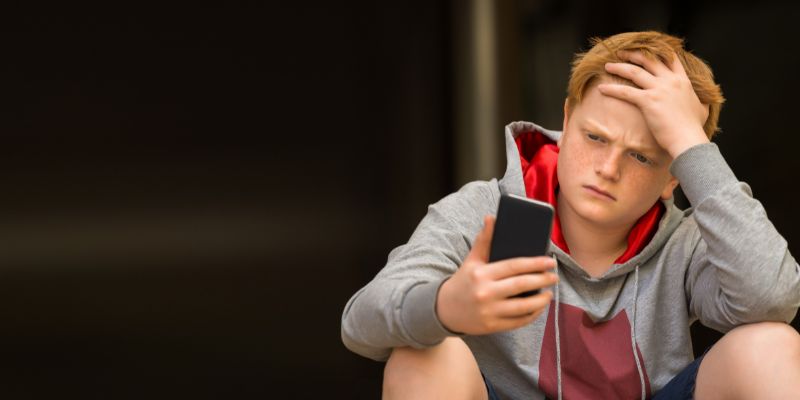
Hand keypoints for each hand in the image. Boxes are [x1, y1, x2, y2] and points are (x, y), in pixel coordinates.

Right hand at [436, 215, 558, 334]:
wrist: (444, 309)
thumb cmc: (463, 281)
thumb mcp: (471, 260)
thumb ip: (484, 240)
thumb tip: (492, 217)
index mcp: (481, 274)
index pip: (514, 266)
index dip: (534, 263)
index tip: (550, 261)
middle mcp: (485, 293)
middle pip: (521, 285)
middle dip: (542, 280)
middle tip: (554, 276)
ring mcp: (489, 312)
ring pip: (523, 307)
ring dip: (540, 300)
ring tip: (549, 293)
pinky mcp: (492, 326)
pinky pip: (518, 321)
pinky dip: (532, 315)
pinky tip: (538, 307)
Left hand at [597, 50, 709, 157]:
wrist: (688, 139)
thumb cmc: (693, 128)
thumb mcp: (702, 110)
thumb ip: (700, 102)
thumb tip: (704, 103)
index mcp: (683, 81)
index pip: (670, 58)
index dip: (656, 51)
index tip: (644, 48)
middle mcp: (670, 81)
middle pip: (649, 60)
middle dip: (633, 54)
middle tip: (621, 52)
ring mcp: (659, 89)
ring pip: (635, 72)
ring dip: (619, 67)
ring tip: (608, 65)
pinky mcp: (648, 101)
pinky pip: (626, 91)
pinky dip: (612, 89)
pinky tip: (601, 88)